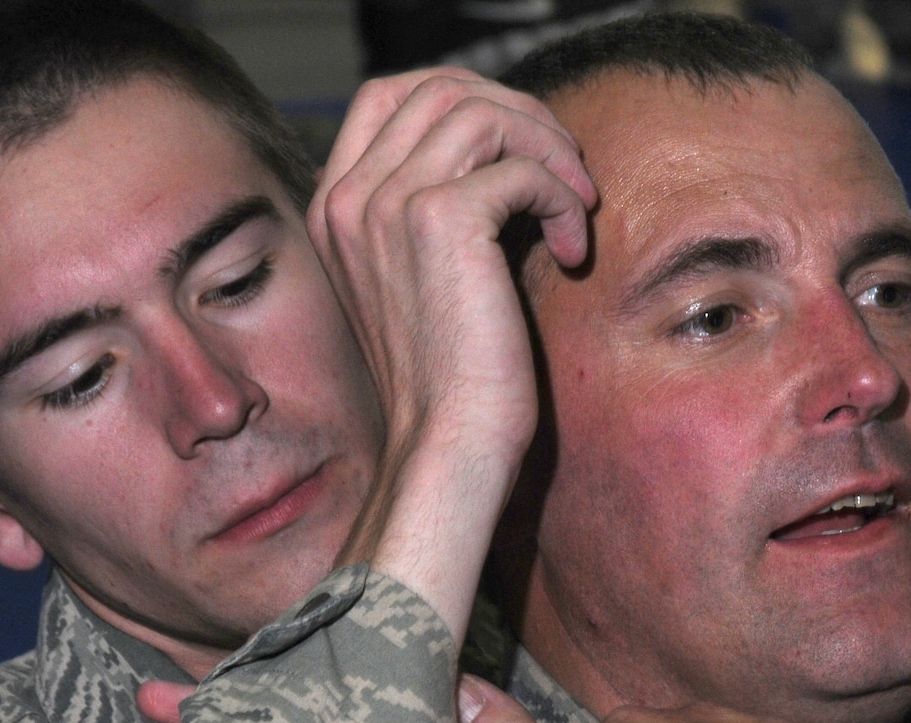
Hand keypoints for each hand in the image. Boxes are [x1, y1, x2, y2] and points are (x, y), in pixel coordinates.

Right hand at [310, 70, 596, 643]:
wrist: (447, 446)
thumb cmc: (451, 382)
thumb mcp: (430, 281)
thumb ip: (441, 212)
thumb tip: (511, 158)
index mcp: (335, 208)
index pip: (391, 95)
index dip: (470, 100)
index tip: (522, 150)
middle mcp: (350, 197)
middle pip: (441, 88)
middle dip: (520, 114)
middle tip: (565, 171)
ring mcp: (388, 204)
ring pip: (483, 113)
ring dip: (547, 149)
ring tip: (575, 206)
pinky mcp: (441, 221)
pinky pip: (519, 167)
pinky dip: (560, 196)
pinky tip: (570, 249)